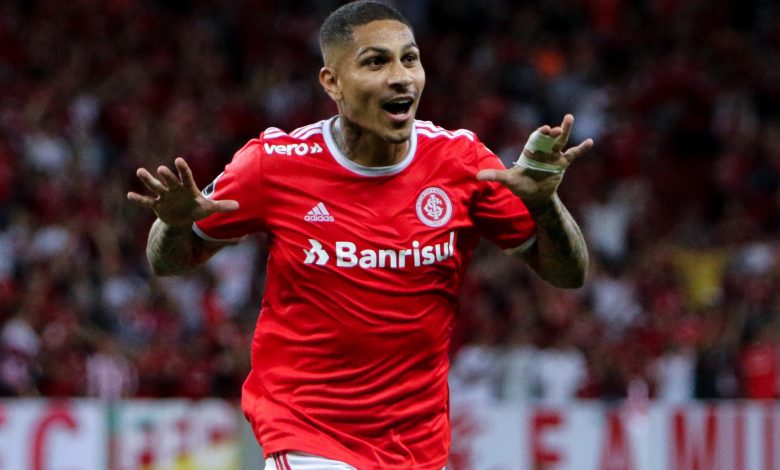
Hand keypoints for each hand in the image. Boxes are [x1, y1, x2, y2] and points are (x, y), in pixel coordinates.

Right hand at [127, 157, 237, 226]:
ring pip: (156, 187)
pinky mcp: (157, 205)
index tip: (178, 160)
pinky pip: (147, 202)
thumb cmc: (197, 209)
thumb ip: (221, 206)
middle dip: (166, 176)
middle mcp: (174, 189)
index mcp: (188, 187)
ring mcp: (165, 196)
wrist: (184, 218)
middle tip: (161, 169)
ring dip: (148, 180)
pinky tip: (130, 195)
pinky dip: (139, 200)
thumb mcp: (209, 208)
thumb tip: (239, 206)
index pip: (186, 176)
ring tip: (140, 171)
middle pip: (170, 180)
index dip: (182, 169)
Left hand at [476, 114, 592, 206]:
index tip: (545, 129)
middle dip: (553, 131)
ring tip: (569, 117)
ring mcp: (553, 156)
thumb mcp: (508, 180)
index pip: (535, 139)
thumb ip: (495, 176)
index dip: (540, 133)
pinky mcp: (562, 164)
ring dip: (565, 130)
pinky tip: (590, 142)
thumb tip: (477, 176)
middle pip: (548, 137)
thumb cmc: (520, 185)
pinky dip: (581, 148)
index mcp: (530, 150)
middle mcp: (542, 150)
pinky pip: (573, 154)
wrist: (533, 195)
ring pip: (561, 141)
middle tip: (557, 127)